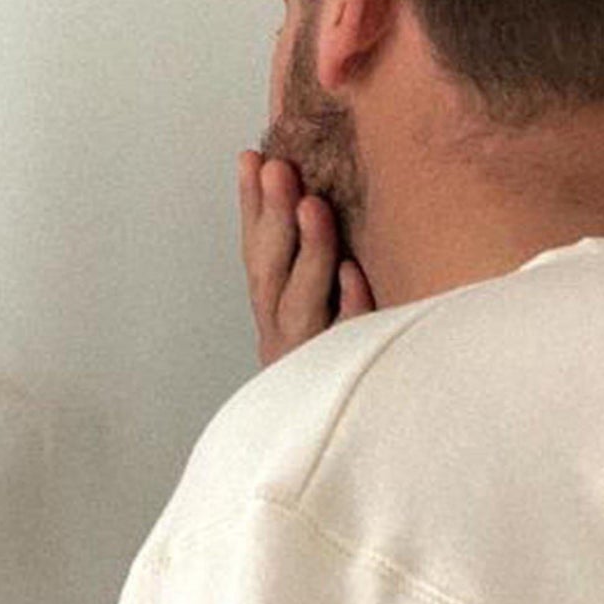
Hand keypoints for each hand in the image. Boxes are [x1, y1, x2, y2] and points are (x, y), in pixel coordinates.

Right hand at [238, 151, 373, 368]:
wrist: (344, 446)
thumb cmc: (338, 364)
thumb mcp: (317, 305)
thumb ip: (307, 258)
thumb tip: (307, 188)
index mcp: (274, 313)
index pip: (256, 250)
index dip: (249, 205)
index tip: (250, 157)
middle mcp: (283, 335)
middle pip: (270, 273)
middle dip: (270, 217)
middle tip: (277, 167)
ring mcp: (309, 358)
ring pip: (300, 303)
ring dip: (307, 251)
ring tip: (312, 204)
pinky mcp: (340, 379)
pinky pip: (346, 341)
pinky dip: (347, 308)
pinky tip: (354, 274)